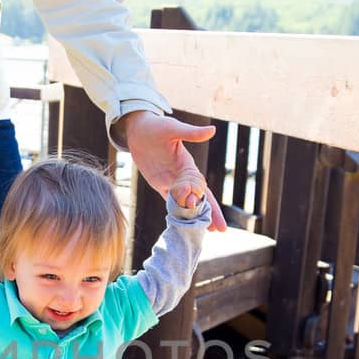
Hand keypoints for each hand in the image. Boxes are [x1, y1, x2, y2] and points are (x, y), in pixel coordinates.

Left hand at [119, 110, 225, 231]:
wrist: (138, 130)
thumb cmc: (156, 126)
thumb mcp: (173, 128)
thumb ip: (191, 133)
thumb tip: (213, 130)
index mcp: (187, 165)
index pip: (201, 186)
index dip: (206, 199)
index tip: (207, 211)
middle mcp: (182, 175)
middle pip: (198, 199)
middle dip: (209, 214)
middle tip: (220, 231)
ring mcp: (170, 181)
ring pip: (185, 203)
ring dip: (194, 217)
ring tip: (203, 233)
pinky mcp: (159, 184)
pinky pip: (169, 201)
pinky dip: (177, 212)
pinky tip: (183, 225)